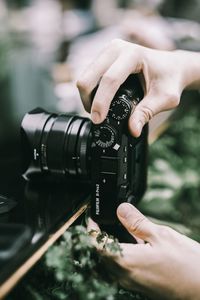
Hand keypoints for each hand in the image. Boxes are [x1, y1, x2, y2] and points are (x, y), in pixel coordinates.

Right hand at [77, 39, 199, 136]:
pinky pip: (88, 76)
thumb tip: (133, 130)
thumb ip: (147, 113)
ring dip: (87, 97)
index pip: (110, 80)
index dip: (101, 102)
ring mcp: (108, 51)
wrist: (172, 66)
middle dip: (88, 101)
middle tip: (97, 118)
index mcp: (133, 54)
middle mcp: (117, 48)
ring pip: (85, 76)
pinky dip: (90, 92)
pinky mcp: (103, 57)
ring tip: (98, 112)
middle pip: (89, 77)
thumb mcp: (164, 98)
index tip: (98, 120)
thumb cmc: (170, 79)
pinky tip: (99, 102)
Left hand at [88, 203, 199, 299]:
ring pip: (110, 262)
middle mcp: (124, 276)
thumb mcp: (161, 235)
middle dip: (98, 236)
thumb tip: (121, 209)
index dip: (90, 228)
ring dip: (109, 246)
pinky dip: (120, 255)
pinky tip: (132, 246)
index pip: (95, 243)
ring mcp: (131, 283)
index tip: (93, 217)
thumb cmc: (186, 265)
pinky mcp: (139, 286)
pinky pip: (121, 269)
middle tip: (103, 221)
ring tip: (116, 231)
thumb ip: (136, 222)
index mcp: (126, 261)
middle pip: (100, 254)